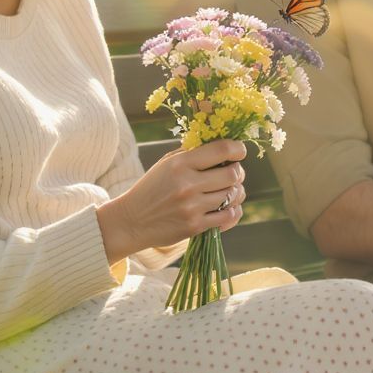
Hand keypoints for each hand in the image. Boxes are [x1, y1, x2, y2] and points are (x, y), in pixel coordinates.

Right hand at [96, 140, 245, 262]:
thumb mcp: (167, 164)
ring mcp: (192, 207)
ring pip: (233, 196)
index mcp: (180, 163)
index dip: (237, 149)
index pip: (221, 150)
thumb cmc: (152, 188)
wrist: (132, 221)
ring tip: (230, 190)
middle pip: (232, 174)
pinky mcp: (195, 226)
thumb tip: (223, 146)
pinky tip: (228, 207)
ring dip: (237, 192)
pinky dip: (233, 211)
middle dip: (238, 172)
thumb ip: (192, 154)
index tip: (240, 151)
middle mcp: (187, 184)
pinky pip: (228, 216)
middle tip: (234, 173)